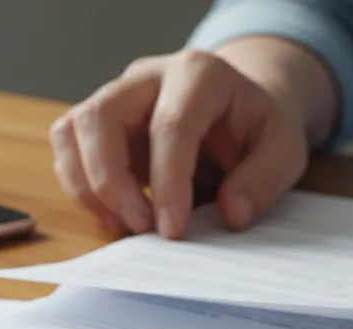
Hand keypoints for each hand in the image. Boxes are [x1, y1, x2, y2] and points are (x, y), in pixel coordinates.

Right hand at [49, 49, 308, 237]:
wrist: (239, 111)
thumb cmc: (257, 128)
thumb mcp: (285, 150)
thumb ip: (263, 179)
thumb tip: (231, 213)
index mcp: (199, 74)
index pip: (170, 125)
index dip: (168, 182)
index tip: (173, 229)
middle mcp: (147, 77)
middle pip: (100, 117)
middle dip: (111, 182)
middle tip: (141, 230)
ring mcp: (116, 97)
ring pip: (72, 131)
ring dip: (88, 187)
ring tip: (127, 226)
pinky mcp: (98, 124)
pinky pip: (68, 151)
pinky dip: (82, 189)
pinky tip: (117, 216)